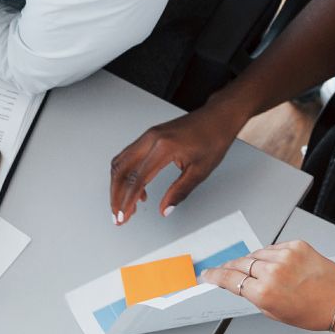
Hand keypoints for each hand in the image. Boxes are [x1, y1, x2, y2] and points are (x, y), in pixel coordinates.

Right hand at [107, 103, 247, 223]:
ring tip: (124, 205)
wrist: (218, 117)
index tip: (124, 216)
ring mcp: (148, 135)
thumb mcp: (200, 171)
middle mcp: (151, 138)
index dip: (128, 200)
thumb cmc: (213, 138)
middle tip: (118, 215)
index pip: (138, 178)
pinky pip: (128, 156)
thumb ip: (180, 191)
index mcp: (164, 147)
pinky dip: (126, 174)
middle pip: (122, 170)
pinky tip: (136, 189)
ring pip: (121, 162)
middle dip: (116, 195)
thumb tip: (165, 209)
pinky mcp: (149, 136)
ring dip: (118, 185)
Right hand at [200, 240, 334, 330]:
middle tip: (227, 271)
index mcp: (264, 292)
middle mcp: (272, 272)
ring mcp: (284, 256)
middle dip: (232, 268)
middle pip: (239, 263)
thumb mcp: (274, 312)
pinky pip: (273, 248)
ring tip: (262, 273)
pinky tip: (277, 265)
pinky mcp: (295, 245)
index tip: (207, 274)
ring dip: (253, 262)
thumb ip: (253, 295)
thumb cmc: (312, 312)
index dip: (215, 276)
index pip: (229, 279)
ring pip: (255, 254)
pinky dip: (270, 256)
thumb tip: (238, 283)